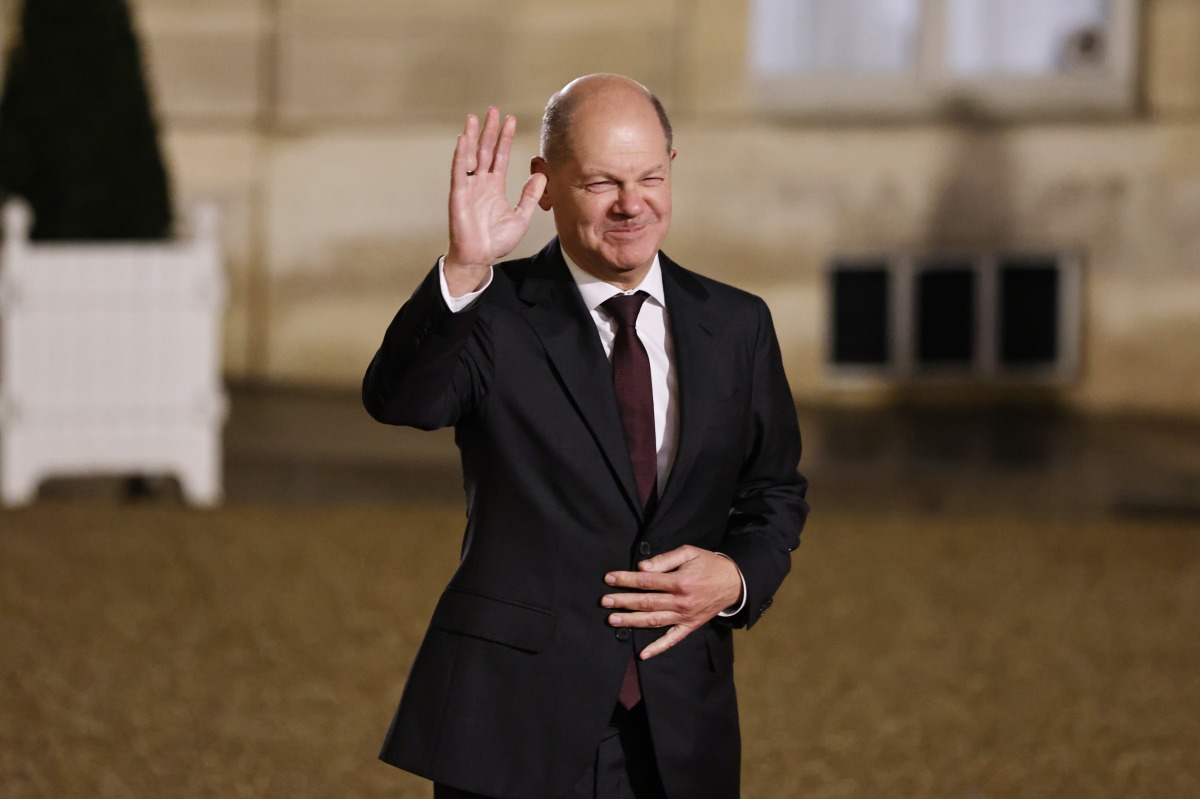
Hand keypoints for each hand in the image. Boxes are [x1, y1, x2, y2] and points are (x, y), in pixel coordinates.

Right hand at [444, 107, 546, 295]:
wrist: (480, 258)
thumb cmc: (497, 241)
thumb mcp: (521, 216)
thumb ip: (530, 195)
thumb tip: (542, 174)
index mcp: (495, 186)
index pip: (500, 156)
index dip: (505, 138)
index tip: (511, 120)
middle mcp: (481, 183)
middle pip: (486, 150)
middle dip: (490, 131)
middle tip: (494, 110)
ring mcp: (469, 187)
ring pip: (470, 156)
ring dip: (472, 136)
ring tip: (474, 118)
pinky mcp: (459, 195)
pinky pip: (459, 172)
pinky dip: (461, 155)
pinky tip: (463, 139)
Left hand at [602, 546, 743, 659]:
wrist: (734, 582)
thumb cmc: (708, 564)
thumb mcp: (689, 553)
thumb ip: (665, 559)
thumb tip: (642, 567)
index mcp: (679, 582)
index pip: (646, 581)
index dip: (626, 579)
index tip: (609, 578)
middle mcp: (681, 602)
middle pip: (646, 602)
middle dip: (623, 601)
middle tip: (604, 601)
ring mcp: (684, 616)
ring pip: (653, 620)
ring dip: (631, 621)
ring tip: (613, 621)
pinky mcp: (689, 627)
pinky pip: (671, 640)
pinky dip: (657, 648)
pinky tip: (642, 654)